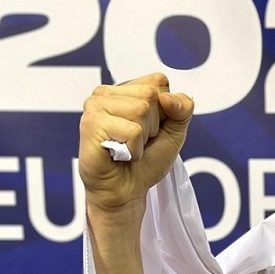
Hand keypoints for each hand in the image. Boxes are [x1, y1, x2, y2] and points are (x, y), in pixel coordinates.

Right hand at [78, 72, 193, 213]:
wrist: (126, 192)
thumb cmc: (145, 162)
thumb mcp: (174, 132)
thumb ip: (183, 109)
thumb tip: (166, 97)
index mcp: (125, 89)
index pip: (159, 81)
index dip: (165, 111)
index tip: (150, 130)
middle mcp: (107, 92)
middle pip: (151, 95)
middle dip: (153, 126)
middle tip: (137, 142)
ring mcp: (95, 105)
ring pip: (141, 109)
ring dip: (142, 138)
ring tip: (127, 148)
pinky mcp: (91, 122)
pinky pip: (132, 130)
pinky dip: (134, 150)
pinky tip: (120, 154)